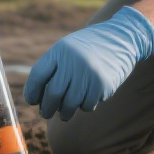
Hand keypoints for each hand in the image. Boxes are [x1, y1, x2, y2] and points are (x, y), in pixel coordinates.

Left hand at [25, 6, 153, 121]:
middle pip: (53, 94)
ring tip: (64, 114)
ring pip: (70, 104)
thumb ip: (52, 69)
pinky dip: (84, 106)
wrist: (121, 39)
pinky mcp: (103, 85)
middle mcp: (74, 62)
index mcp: (61, 51)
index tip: (32, 101)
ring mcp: (89, 74)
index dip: (32, 92)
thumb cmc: (88, 48)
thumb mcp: (67, 50)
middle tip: (45, 114)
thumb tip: (37, 99)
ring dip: (64, 113)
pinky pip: (87, 105)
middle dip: (47, 108)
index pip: (38, 75)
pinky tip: (86, 98)